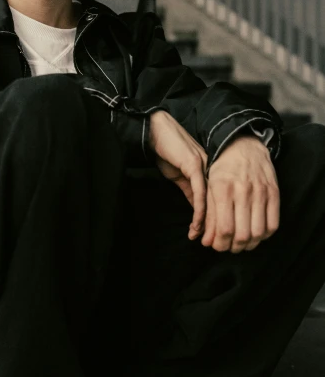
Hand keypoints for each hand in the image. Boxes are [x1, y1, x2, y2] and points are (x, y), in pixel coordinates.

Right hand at [148, 110, 207, 239]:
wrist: (155, 132)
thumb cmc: (166, 151)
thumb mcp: (180, 175)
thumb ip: (191, 191)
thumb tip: (198, 211)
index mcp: (212, 171)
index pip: (220, 200)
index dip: (217, 219)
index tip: (211, 237)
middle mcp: (213, 169)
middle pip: (221, 202)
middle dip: (216, 225)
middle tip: (210, 244)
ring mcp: (206, 167)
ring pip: (213, 200)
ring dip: (208, 222)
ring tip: (202, 237)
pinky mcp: (195, 166)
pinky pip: (200, 193)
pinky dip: (199, 211)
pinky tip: (196, 225)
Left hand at [201, 135, 279, 252]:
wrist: (242, 145)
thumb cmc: (222, 168)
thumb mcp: (209, 187)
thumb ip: (208, 216)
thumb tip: (206, 242)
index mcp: (222, 189)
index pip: (224, 228)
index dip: (221, 244)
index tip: (218, 246)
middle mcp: (243, 191)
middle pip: (242, 234)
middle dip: (234, 247)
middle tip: (230, 247)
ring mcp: (260, 192)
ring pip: (258, 232)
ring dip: (250, 245)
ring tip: (243, 244)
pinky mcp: (273, 193)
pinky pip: (273, 223)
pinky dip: (265, 235)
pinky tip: (256, 235)